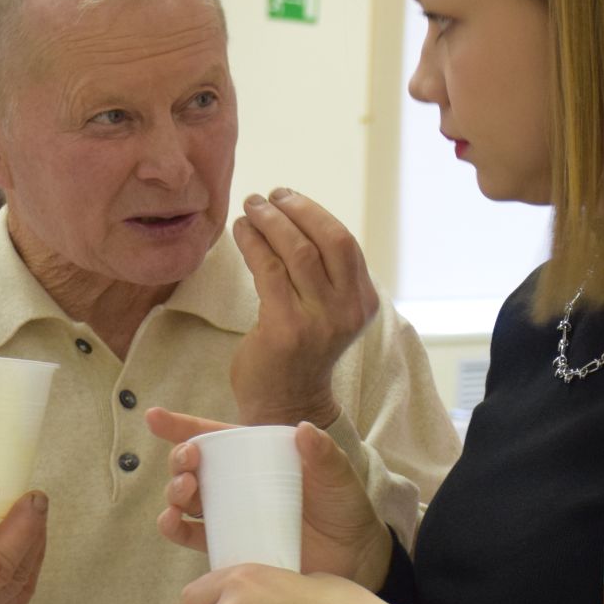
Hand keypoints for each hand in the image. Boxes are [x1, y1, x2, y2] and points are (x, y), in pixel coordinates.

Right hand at [147, 408, 391, 590]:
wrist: (355, 557)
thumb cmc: (344, 508)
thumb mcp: (338, 476)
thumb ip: (324, 454)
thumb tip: (305, 429)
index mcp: (256, 457)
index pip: (214, 436)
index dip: (181, 426)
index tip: (155, 418)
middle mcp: (237, 484)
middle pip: (193, 467)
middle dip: (179, 460)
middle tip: (189, 462)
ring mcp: (231, 515)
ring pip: (186, 500)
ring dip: (174, 493)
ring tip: (183, 492)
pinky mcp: (230, 545)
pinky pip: (193, 536)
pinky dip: (175, 529)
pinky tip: (172, 522)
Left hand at [230, 189, 379, 426]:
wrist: (285, 406)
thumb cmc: (300, 353)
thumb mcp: (327, 312)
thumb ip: (325, 276)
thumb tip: (295, 218)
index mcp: (363, 302)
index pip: (344, 243)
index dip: (314, 213)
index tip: (287, 198)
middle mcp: (348, 311)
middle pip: (327, 239)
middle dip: (294, 210)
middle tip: (266, 197)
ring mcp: (319, 321)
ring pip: (297, 251)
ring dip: (270, 222)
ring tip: (250, 208)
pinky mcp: (286, 328)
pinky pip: (268, 270)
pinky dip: (252, 244)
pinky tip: (240, 232)